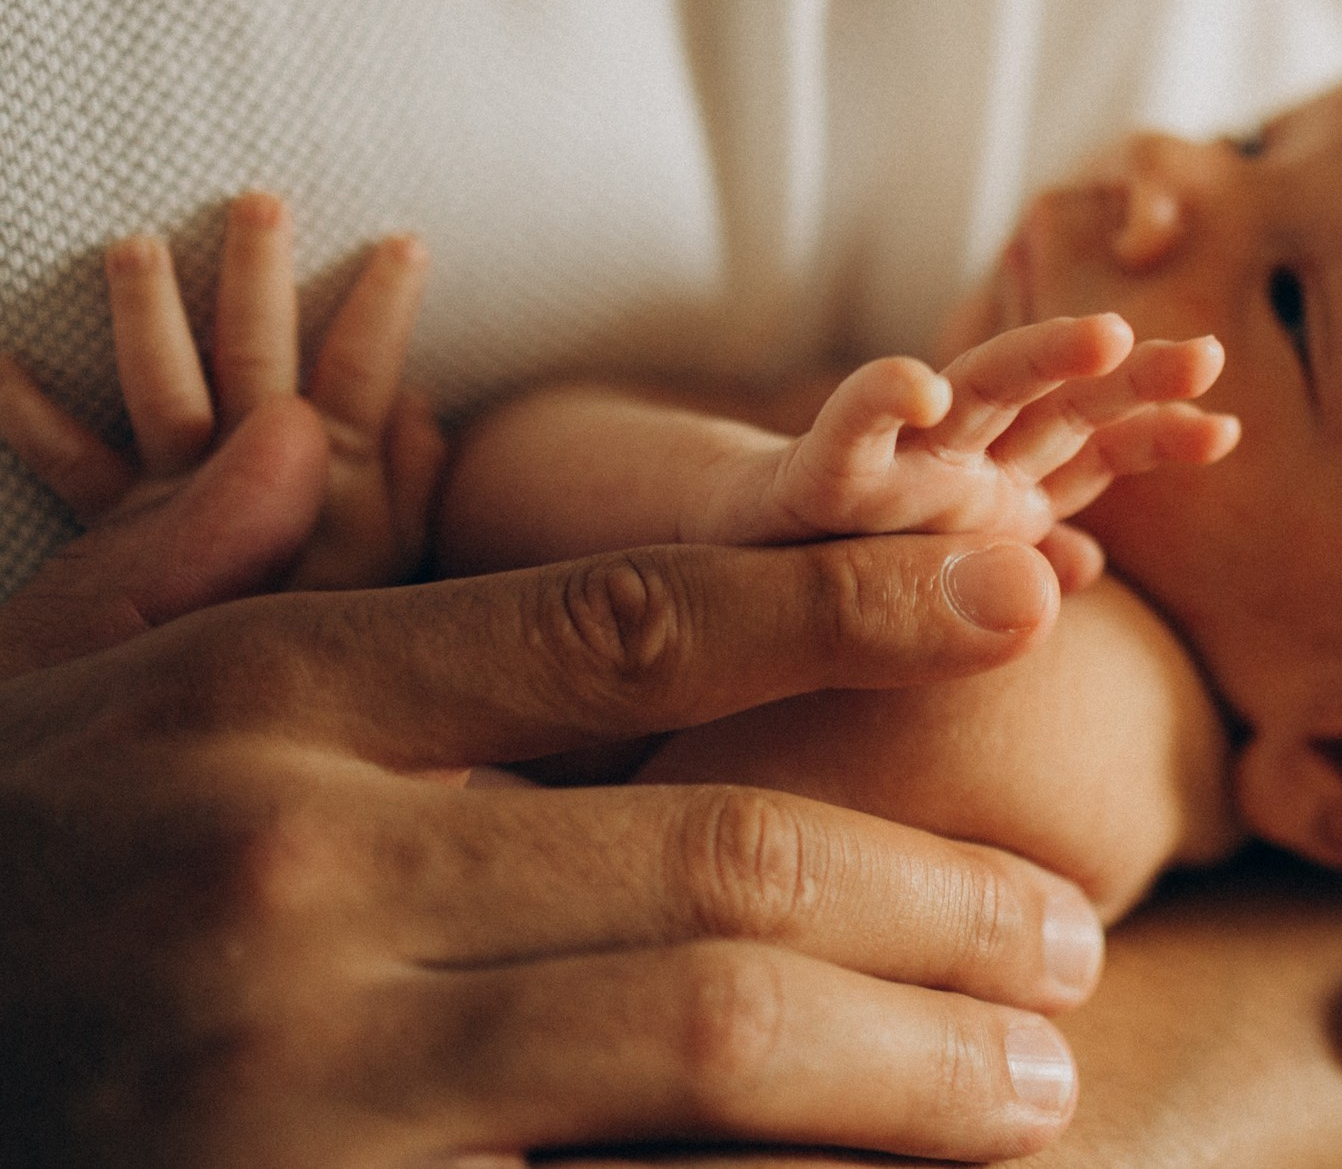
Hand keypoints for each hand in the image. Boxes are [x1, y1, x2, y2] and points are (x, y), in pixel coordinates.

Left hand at [0, 192, 441, 593]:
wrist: (272, 716)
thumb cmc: (341, 624)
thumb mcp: (396, 557)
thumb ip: (410, 479)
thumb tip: (422, 405)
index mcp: (335, 474)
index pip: (363, 368)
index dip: (381, 305)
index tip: (403, 238)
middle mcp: (256, 473)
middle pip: (258, 354)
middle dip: (257, 275)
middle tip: (257, 199)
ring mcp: (182, 493)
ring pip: (163, 385)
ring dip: (146, 311)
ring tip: (130, 242)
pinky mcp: (121, 523)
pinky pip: (66, 459)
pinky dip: (24, 408)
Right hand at [0, 531, 1103, 1166]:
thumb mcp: (50, 686)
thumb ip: (200, 556)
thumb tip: (337, 431)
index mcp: (267, 700)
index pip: (626, 621)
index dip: (851, 603)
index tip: (1022, 590)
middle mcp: (299, 869)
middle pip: (714, 853)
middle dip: (936, 897)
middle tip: (1069, 940)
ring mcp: (299, 1069)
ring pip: (698, 1033)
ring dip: (909, 1062)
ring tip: (1037, 1079)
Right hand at [685, 314, 1236, 582]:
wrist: (716, 563)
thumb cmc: (841, 566)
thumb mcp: (946, 580)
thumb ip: (1019, 562)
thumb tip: (1095, 561)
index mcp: (995, 490)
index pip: (1093, 451)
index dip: (1156, 434)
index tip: (1226, 431)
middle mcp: (952, 464)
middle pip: (1057, 406)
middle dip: (1129, 378)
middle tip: (1209, 358)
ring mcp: (890, 467)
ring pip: (971, 395)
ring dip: (1038, 358)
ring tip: (1108, 335)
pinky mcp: (810, 482)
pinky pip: (843, 444)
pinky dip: (875, 405)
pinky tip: (916, 384)